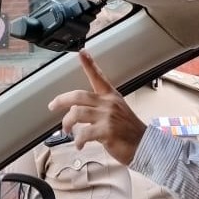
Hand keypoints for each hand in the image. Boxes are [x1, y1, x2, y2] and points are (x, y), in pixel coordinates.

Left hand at [48, 51, 147, 165]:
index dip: (90, 64)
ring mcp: (108, 117)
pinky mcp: (107, 131)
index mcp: (111, 97)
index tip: (82, 52)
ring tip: (67, 131)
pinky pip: (84, 133)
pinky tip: (79, 145)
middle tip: (52, 106)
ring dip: (67, 123)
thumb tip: (78, 111)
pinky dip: (78, 140)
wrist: (146, 145)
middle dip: (61, 100)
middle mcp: (108, 104)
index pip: (98, 77)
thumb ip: (100, 108)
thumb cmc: (129, 131)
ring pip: (77, 113)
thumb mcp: (118, 112)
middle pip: (78, 96)